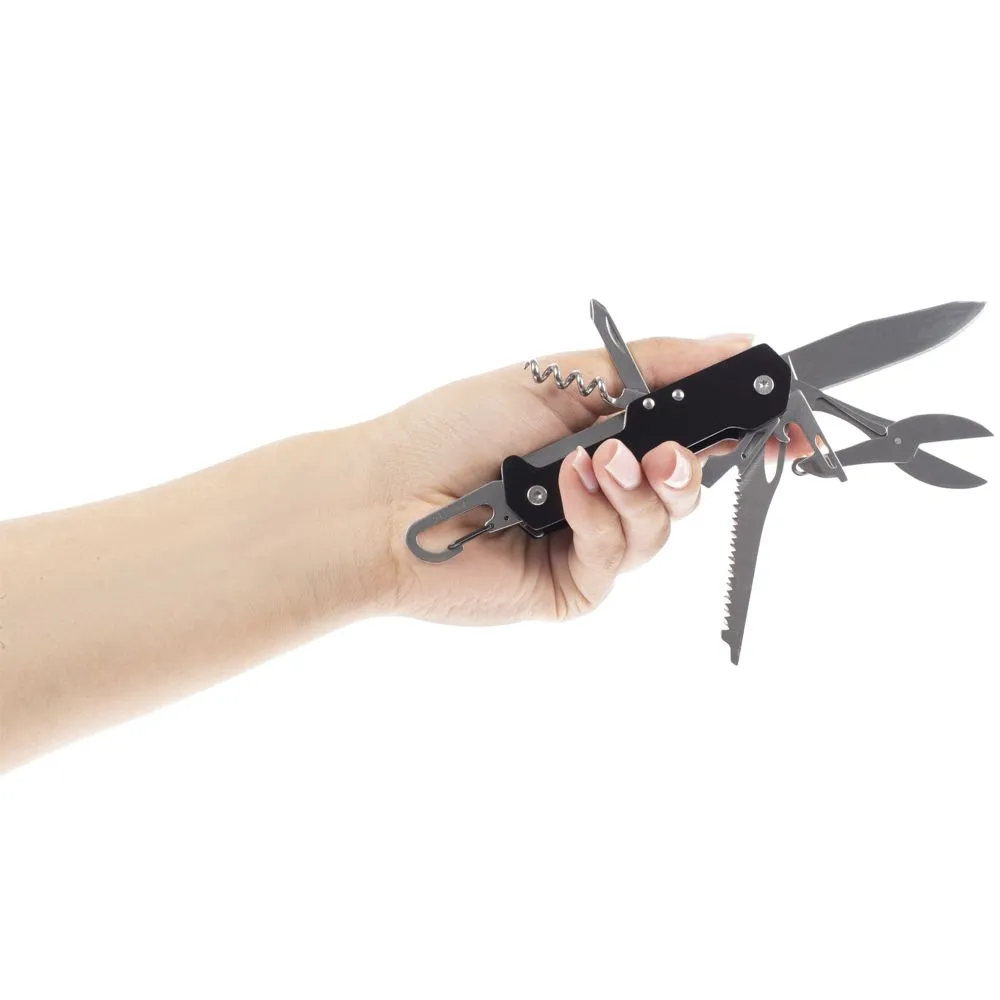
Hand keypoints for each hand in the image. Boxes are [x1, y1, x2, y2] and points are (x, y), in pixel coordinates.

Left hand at [371, 333, 806, 624]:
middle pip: (689, 486)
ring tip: (591, 463)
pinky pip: (619, 556)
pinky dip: (599, 516)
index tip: (789, 429)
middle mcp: (604, 491)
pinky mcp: (575, 586)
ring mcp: (591, 542)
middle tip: (668, 450)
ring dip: (636, 490)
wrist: (389, 494)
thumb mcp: (562, 376)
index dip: (746, 432)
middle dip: (690, 465)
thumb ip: (658, 365)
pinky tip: (563, 491)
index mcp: (605, 435)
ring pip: (663, 526)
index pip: (695, 433)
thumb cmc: (458, 426)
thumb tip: (739, 341)